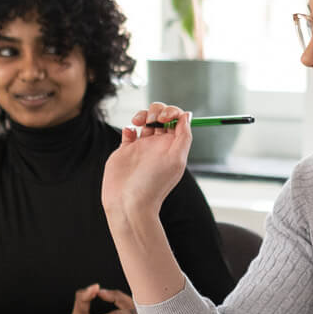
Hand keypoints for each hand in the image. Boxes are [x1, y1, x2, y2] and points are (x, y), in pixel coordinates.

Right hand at [102, 102, 193, 229]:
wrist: (128, 203)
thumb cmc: (153, 185)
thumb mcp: (176, 160)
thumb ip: (183, 136)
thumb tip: (187, 115)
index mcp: (173, 147)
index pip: (178, 120)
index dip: (173, 112)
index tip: (166, 118)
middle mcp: (158, 146)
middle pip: (161, 116)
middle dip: (157, 110)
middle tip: (153, 121)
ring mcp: (141, 147)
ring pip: (145, 120)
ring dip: (143, 114)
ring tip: (138, 122)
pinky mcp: (125, 151)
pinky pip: (128, 131)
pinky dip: (128, 127)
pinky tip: (129, 135)